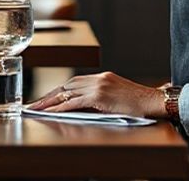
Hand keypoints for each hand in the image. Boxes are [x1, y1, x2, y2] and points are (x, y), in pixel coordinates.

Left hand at [29, 71, 165, 118]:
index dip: (58, 90)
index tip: (46, 97)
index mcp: (102, 77)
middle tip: (35, 103)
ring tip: (37, 108)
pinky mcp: (100, 96)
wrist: (153, 102)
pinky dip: (61, 106)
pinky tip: (51, 112)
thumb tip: (84, 107)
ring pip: (67, 92)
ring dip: (50, 100)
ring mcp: (99, 85)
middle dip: (49, 95)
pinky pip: (75, 102)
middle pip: (67, 85)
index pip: (74, 82)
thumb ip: (101, 98)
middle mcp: (99, 78)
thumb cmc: (139, 104)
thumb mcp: (117, 97)